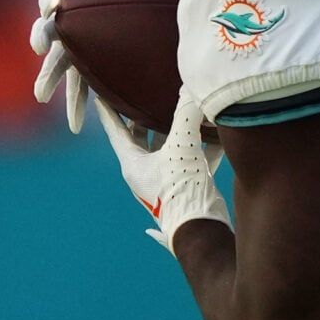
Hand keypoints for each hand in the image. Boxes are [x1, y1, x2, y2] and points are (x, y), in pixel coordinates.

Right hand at [28, 0, 128, 133]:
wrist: (135, 9)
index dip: (51, 1)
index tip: (50, 12)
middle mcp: (68, 24)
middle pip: (50, 38)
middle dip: (45, 56)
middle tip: (40, 74)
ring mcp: (77, 49)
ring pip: (63, 69)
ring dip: (55, 85)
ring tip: (49, 102)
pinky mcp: (90, 68)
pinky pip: (83, 88)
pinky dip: (81, 106)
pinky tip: (80, 126)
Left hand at [96, 93, 229, 251]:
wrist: (202, 230)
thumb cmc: (182, 192)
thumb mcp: (182, 147)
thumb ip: (186, 115)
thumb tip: (191, 88)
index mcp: (133, 164)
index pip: (115, 130)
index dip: (108, 110)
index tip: (101, 93)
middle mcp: (146, 172)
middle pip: (140, 138)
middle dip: (144, 117)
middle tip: (143, 95)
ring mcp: (166, 180)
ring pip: (168, 149)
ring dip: (176, 130)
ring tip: (182, 108)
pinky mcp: (187, 186)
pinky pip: (193, 160)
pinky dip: (203, 146)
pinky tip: (217, 134)